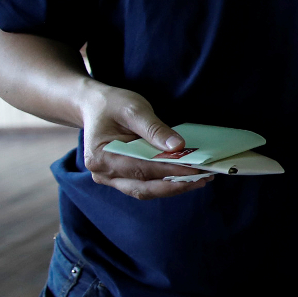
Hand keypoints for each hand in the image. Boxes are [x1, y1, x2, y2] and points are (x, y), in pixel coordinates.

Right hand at [78, 82, 210, 199]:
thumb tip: (177, 146)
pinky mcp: (121, 178)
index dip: (169, 171)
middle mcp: (103, 173)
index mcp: (100, 156)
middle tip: (203, 180)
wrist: (95, 107)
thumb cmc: (112, 106)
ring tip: (200, 180)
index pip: (140, 168)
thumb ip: (154, 128)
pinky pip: (145, 185)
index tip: (195, 169)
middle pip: (143, 187)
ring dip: (173, 187)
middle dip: (175, 185)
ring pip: (145, 190)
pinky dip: (165, 183)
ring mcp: (111, 179)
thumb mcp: (134, 109)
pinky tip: (186, 177)